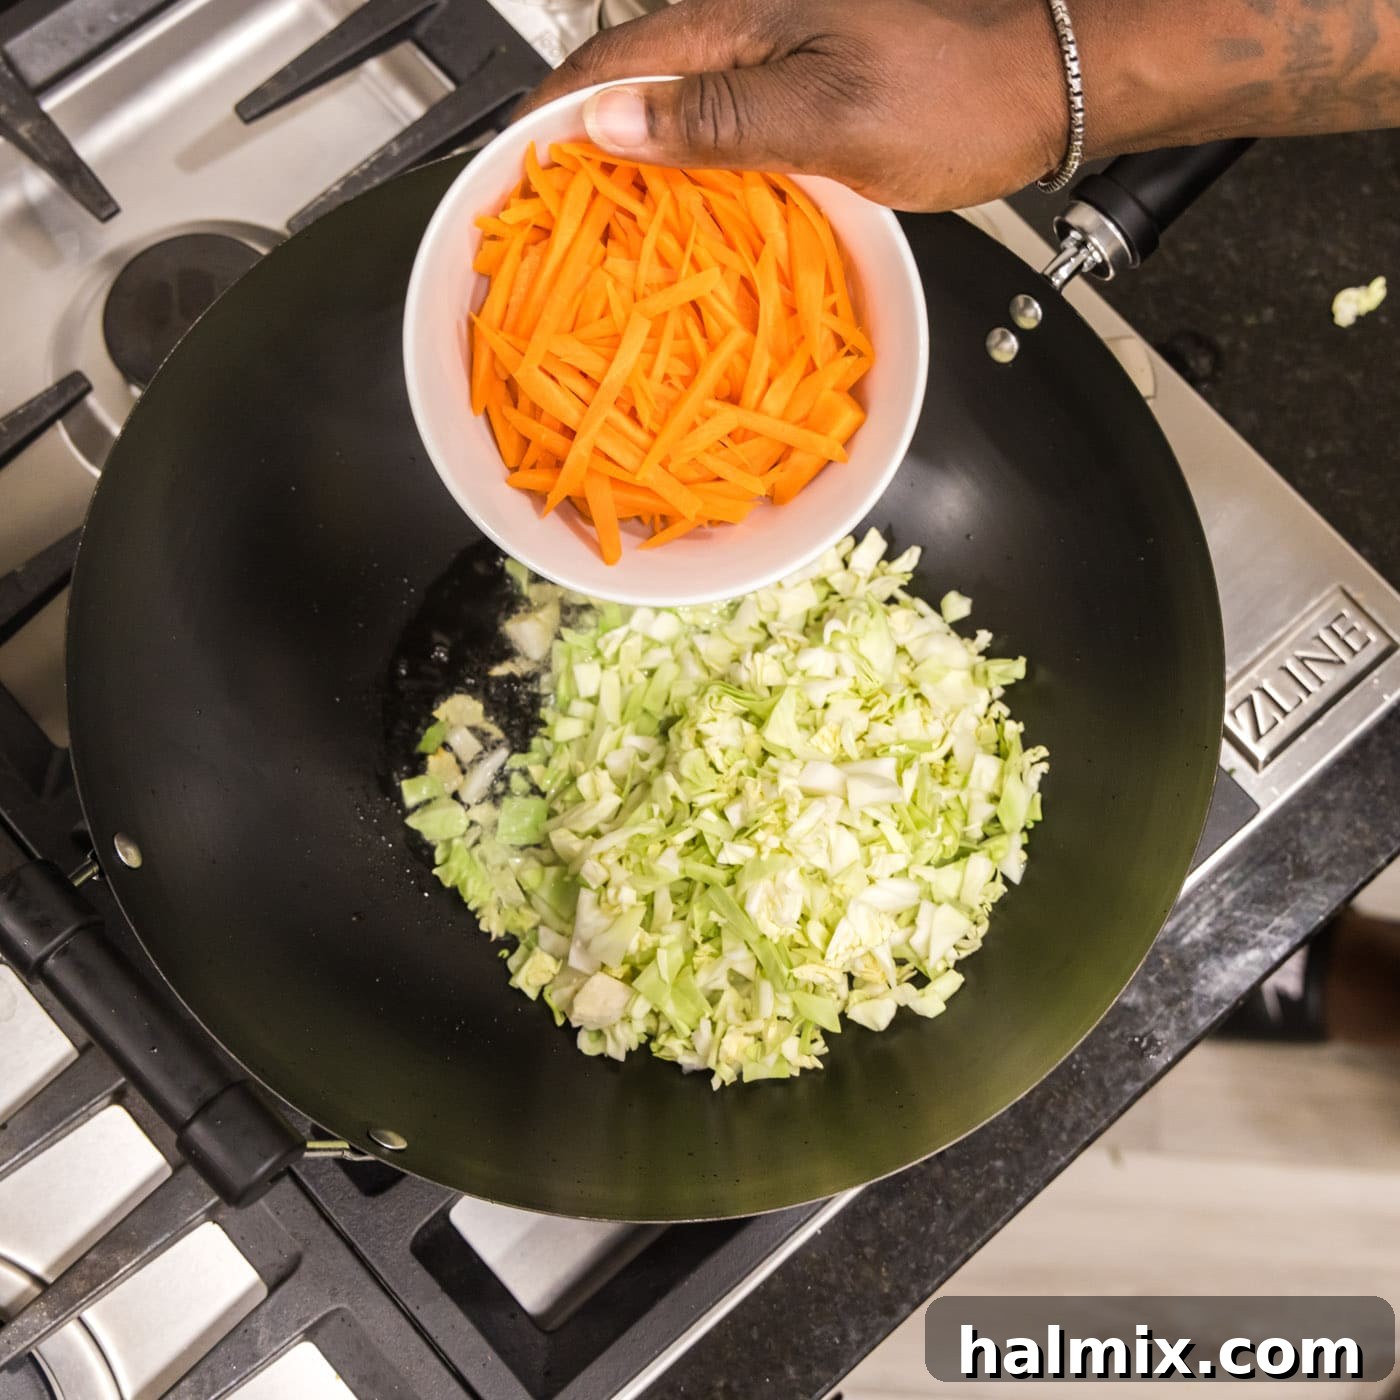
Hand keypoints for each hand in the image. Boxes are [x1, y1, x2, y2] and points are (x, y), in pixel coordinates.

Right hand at [515, 0, 1068, 211]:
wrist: (1039, 87)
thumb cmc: (954, 96)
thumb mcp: (828, 117)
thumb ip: (719, 120)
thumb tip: (614, 120)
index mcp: (735, 25)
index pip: (607, 66)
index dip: (546, 120)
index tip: (504, 176)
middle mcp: (741, 36)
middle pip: (626, 86)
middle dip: (571, 144)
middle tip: (536, 215)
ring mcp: (767, 68)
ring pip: (666, 114)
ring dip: (624, 166)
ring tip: (588, 227)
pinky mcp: (795, 100)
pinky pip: (712, 138)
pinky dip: (680, 178)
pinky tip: (673, 218)